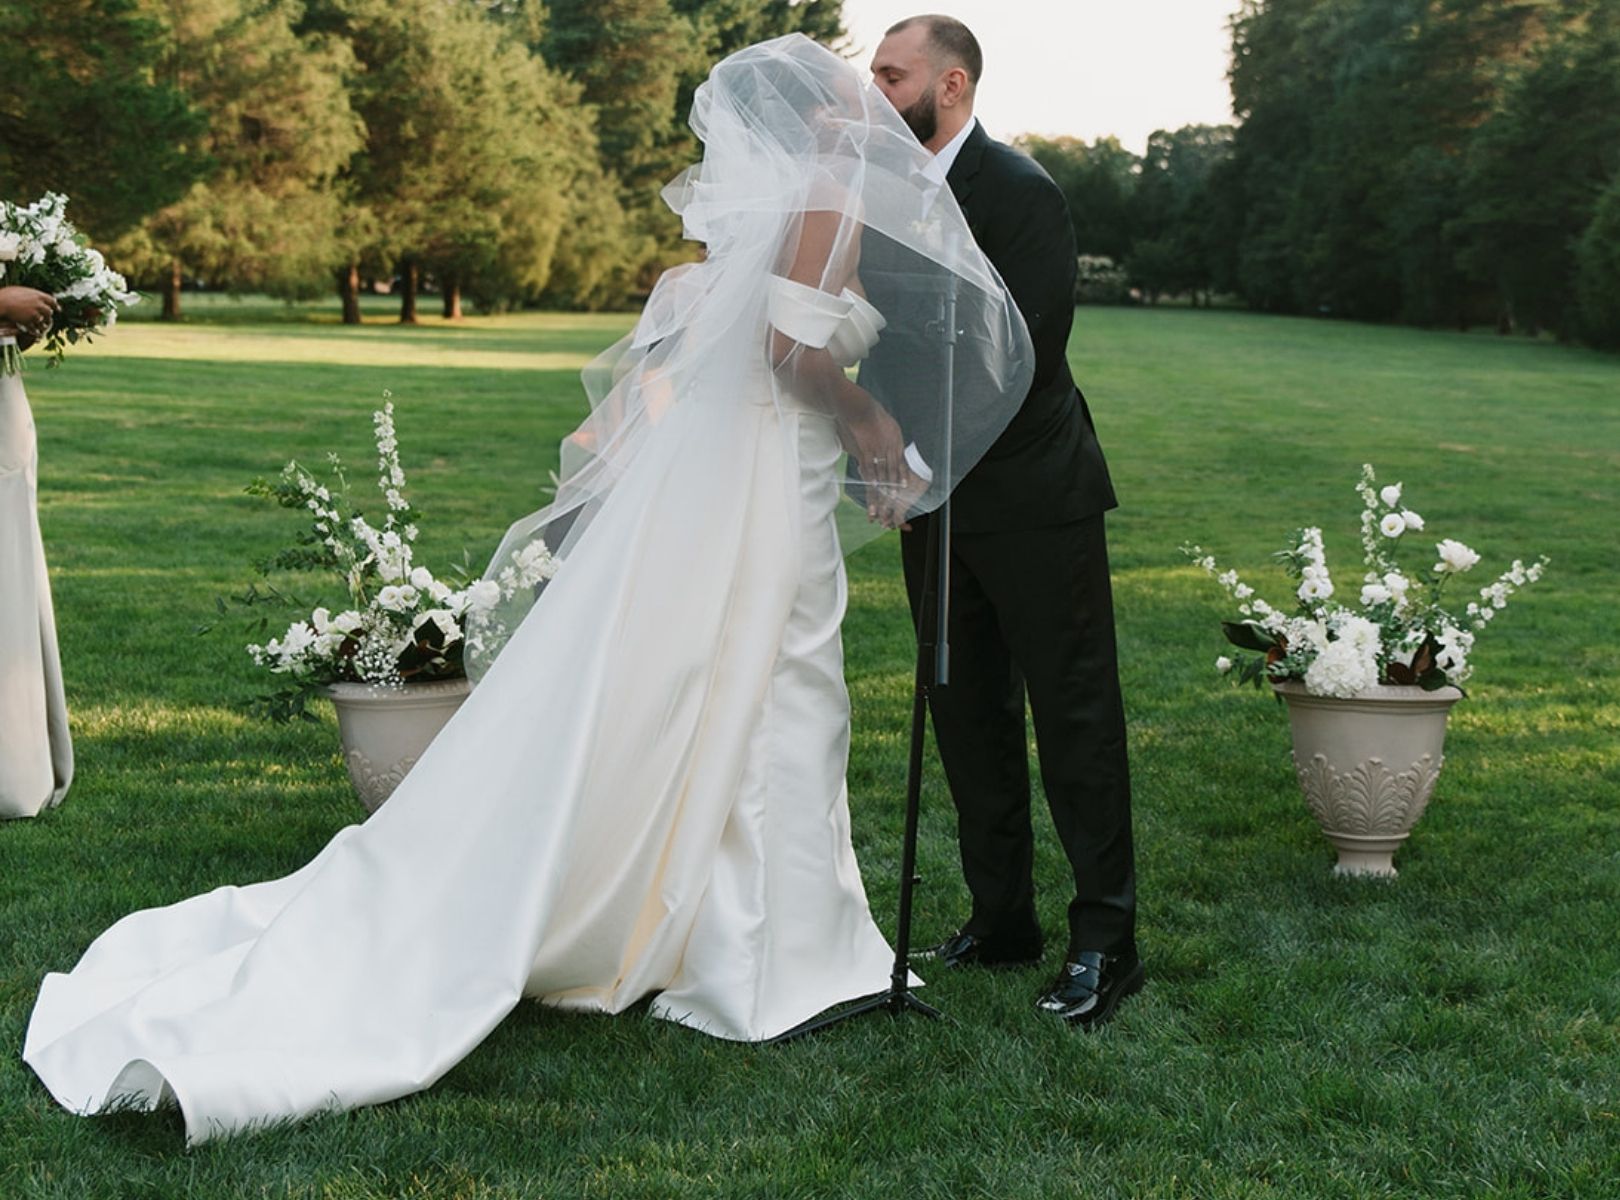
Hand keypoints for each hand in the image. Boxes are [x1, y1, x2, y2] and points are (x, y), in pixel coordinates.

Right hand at [0, 286, 58, 339]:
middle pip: (49, 312)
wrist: (0, 303)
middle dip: (48, 315)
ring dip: (43, 325)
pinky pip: (36, 329)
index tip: (57, 309)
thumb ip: (31, 294)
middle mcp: (39, 304)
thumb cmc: (7, 295)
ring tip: (42, 327)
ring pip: (43, 322)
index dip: (55, 305)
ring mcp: (35, 314)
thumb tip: (35, 294)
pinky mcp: (29, 322)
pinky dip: (36, 331)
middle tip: (47, 318)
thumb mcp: (21, 290)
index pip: (52, 300)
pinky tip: (35, 333)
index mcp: (38, 295)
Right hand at [840, 401, 918, 529]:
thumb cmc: (870, 412)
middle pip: (892, 472)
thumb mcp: (886, 423)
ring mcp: (878, 449)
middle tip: (894, 501)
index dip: (901, 477)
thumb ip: (889, 436)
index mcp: (896, 440)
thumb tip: (890, 445)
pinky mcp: (866, 450)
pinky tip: (873, 489)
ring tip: (884, 502)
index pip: (900, 463)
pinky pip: (869, 468)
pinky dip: (871, 480)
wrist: (859, 406)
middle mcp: (890, 447)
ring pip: (882, 473)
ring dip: (883, 489)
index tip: (903, 488)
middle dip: (893, 488)